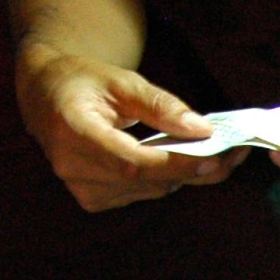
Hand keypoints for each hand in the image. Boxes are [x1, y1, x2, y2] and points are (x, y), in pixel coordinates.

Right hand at [14, 42, 237, 211]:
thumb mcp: (122, 80)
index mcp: (73, 131)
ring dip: (183, 174)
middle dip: (193, 168)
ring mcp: (81, 188)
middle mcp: (72, 166)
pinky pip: (141, 193)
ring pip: (149, 190)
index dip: (174, 164)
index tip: (213, 157)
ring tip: (214, 153)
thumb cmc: (83, 81)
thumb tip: (202, 129)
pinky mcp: (92, 199)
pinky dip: (164, 178)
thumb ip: (161, 105)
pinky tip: (178, 160)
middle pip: (145, 180)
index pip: (131, 162)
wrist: (47, 95)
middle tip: (232, 152)